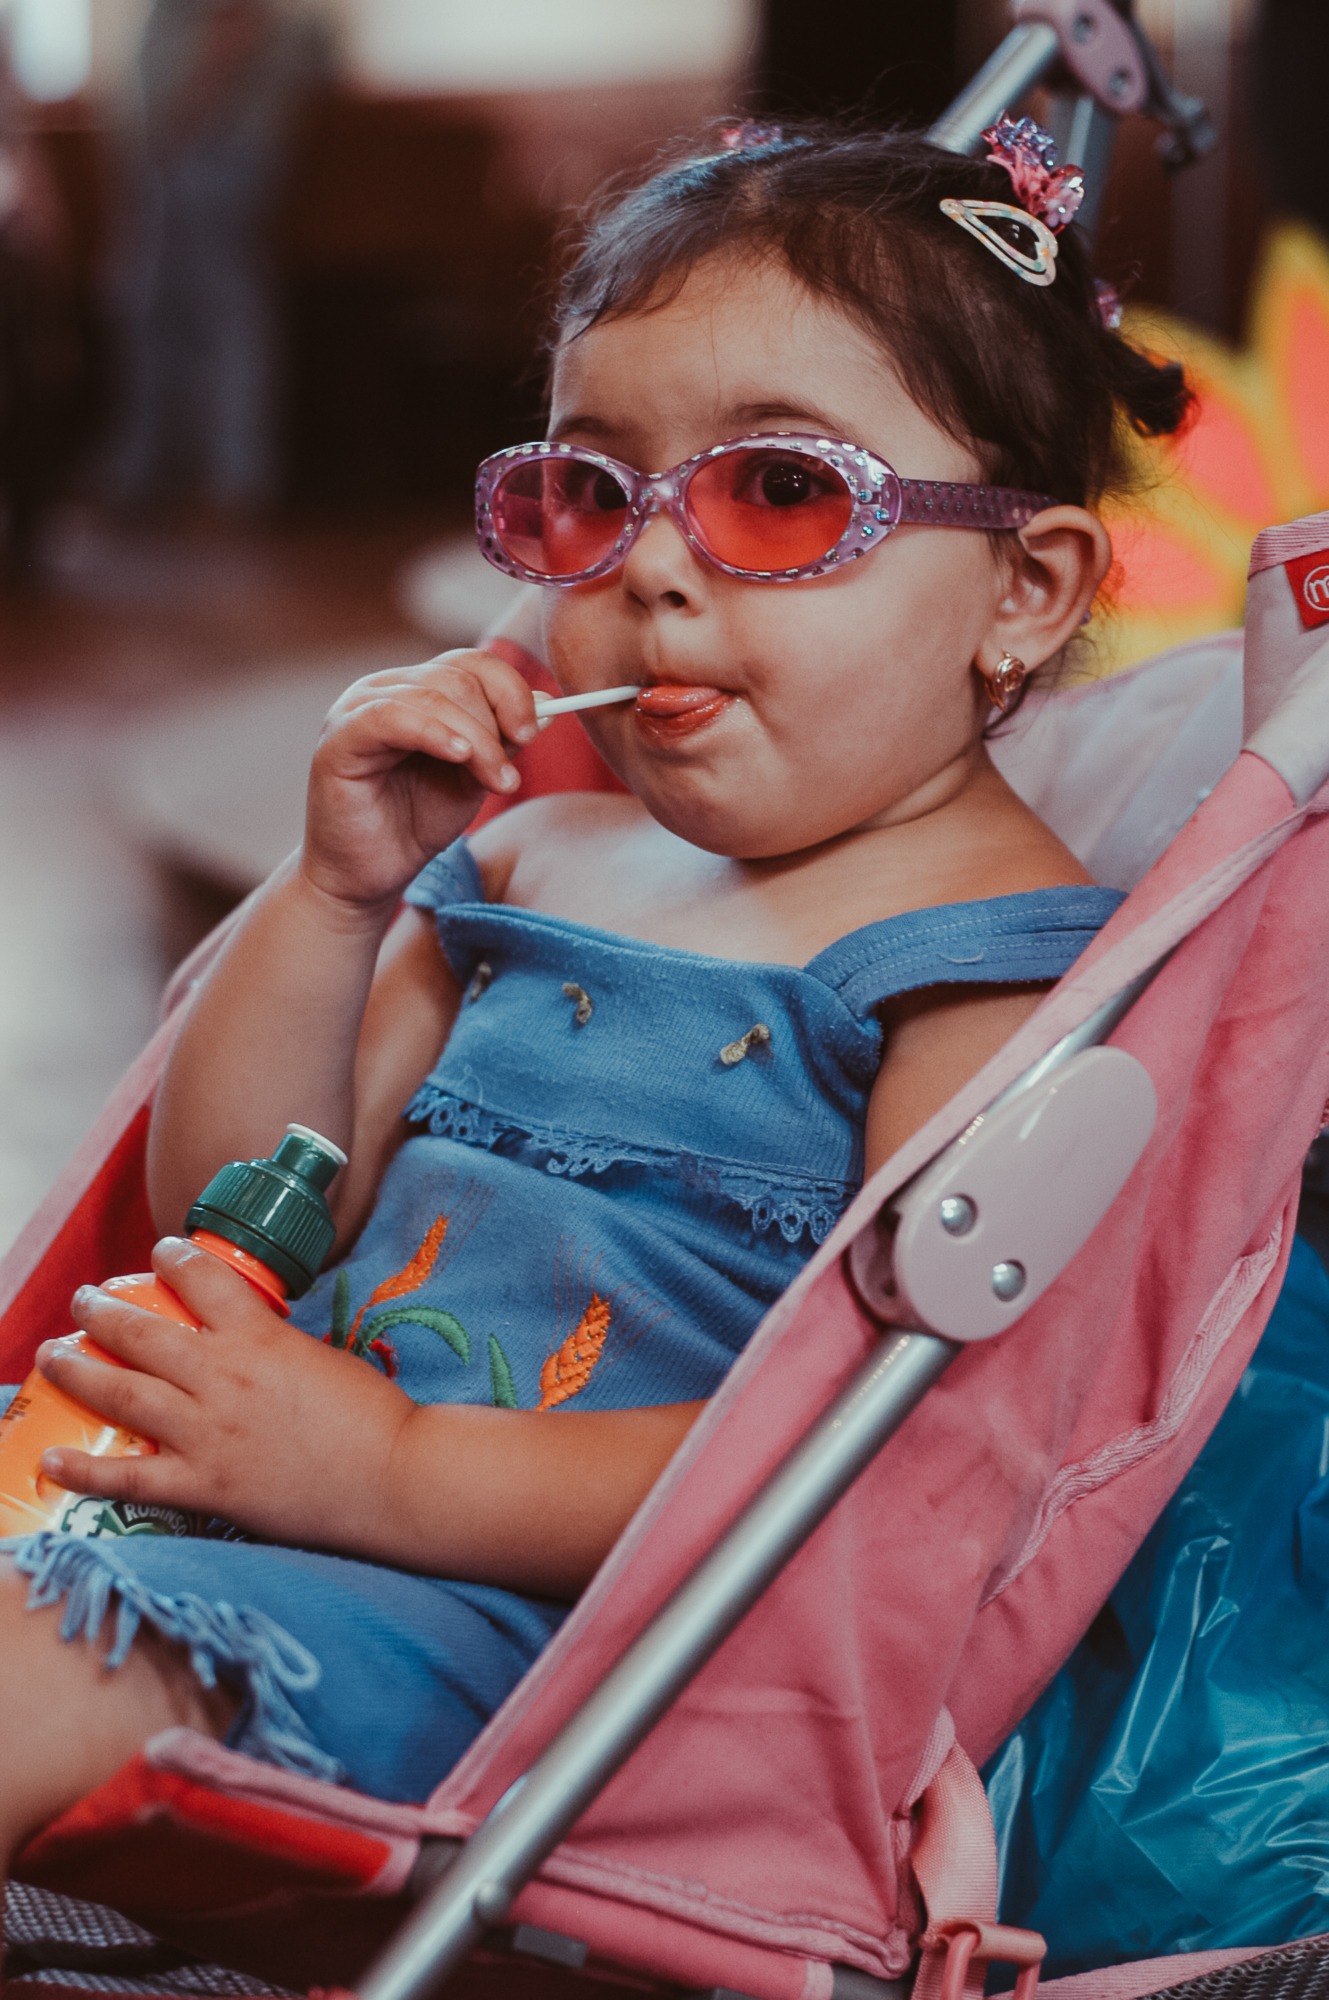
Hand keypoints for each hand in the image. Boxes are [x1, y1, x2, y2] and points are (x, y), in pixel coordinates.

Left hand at [39, 1239, 413, 1549]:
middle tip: (82, 1300)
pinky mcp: (206, 1486)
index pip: (200, 1278)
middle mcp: (222, 1377)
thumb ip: (275, 1345)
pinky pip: (130, 1478)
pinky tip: (53, 1459)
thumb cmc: (372, 1414)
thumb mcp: (320, 1354)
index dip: (172, 1258)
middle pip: (141, 1331)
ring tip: (51, 1355)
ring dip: (77, 1369)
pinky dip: (85, 1470)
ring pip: (122, 1392)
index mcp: (259, 1336)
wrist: (393, 1476)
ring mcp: (208, 1432)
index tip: (158, 1253)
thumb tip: (248, 1340)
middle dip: (101, 1310)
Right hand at [301, 649, 541, 910]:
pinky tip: (459, 757)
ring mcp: (357, 708)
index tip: (535, 731)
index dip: (510, 691)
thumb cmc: (415, 824)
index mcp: (418, 690)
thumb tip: (546, 707)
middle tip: (511, 778)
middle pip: (458, 678)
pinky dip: (433, 732)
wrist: (368, 874)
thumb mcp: (473, 779)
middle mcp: (385, 688)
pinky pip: (390, 717)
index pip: (472, 664)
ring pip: (433, 697)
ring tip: (496, 783)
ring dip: (477, 740)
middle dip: (496, 726)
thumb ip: (503, 742)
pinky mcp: (339, 738)